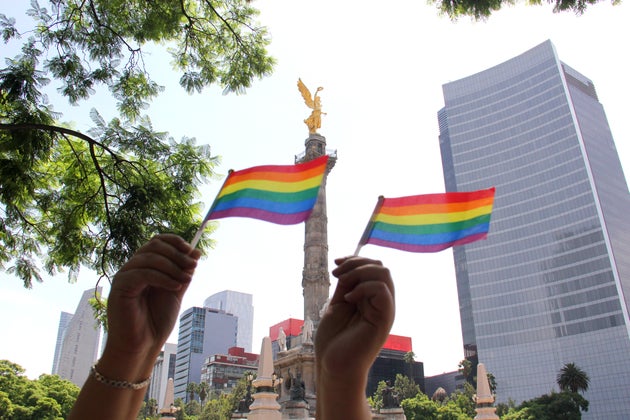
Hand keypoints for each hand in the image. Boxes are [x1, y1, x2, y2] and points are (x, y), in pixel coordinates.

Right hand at [104, 234, 200, 360]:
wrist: (142, 346)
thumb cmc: (156, 321)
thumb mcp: (175, 291)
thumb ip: (183, 272)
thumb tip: (196, 252)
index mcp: (145, 267)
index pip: (157, 242)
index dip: (175, 241)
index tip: (192, 251)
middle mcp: (133, 268)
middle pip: (153, 246)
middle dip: (177, 253)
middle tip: (193, 265)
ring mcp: (125, 276)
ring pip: (149, 258)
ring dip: (173, 266)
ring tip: (187, 279)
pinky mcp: (121, 287)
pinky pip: (143, 273)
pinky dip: (163, 278)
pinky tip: (175, 287)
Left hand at [315, 256, 394, 382]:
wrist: (333, 366)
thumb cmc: (334, 340)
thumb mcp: (338, 304)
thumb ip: (347, 285)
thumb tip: (350, 266)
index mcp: (371, 299)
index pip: (373, 267)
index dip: (355, 259)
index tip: (335, 263)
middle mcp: (380, 303)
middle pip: (380, 266)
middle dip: (357, 262)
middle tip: (336, 274)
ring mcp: (383, 310)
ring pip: (384, 273)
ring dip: (359, 272)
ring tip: (341, 284)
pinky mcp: (383, 320)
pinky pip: (382, 290)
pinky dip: (363, 287)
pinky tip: (348, 299)